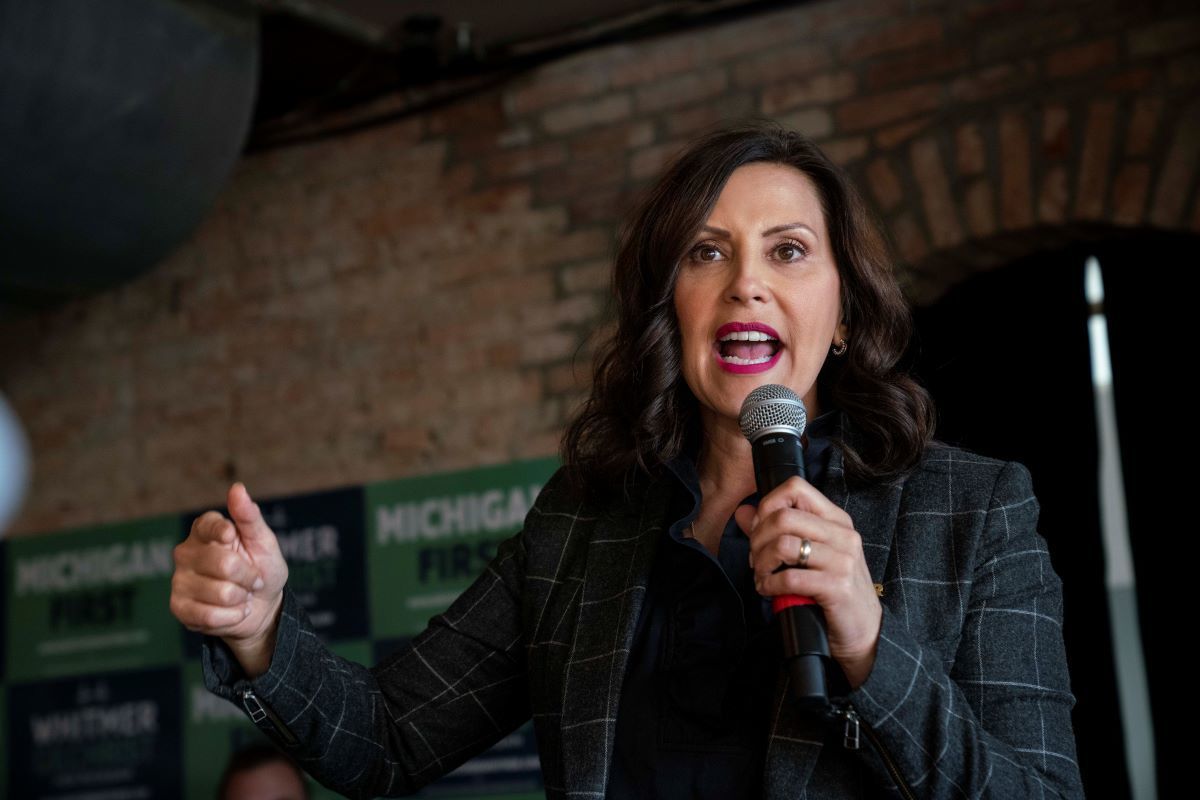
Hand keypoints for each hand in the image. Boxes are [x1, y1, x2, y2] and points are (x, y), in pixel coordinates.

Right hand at [169, 482, 288, 676]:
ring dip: (242, 598)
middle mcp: (186, 552)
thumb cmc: (262, 568)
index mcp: (204, 530)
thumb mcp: (263, 541)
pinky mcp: (178, 607)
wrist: (262, 607)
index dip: (224, 532)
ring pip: (221, 593)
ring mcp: (179, 580)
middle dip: (249, 576)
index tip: (233, 537)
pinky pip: (210, 615)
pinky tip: (232, 612)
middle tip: (252, 579)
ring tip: (241, 595)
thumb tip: (237, 487)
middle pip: (224, 564)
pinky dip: (232, 616)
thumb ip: (249, 516)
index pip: (207, 524)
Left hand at [734, 476, 881, 688]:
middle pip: (783, 516)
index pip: (796, 487)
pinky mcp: (838, 587)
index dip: (767, 505)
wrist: (864, 632)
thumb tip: (742, 512)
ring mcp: (843, 560)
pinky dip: (769, 584)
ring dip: (761, 563)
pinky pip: (789, 577)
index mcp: (836, 520)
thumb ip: (774, 530)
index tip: (759, 529)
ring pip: (783, 545)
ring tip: (761, 576)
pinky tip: (769, 590)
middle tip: (755, 559)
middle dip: (757, 539)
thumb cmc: (832, 590)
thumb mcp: (807, 555)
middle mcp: (843, 535)